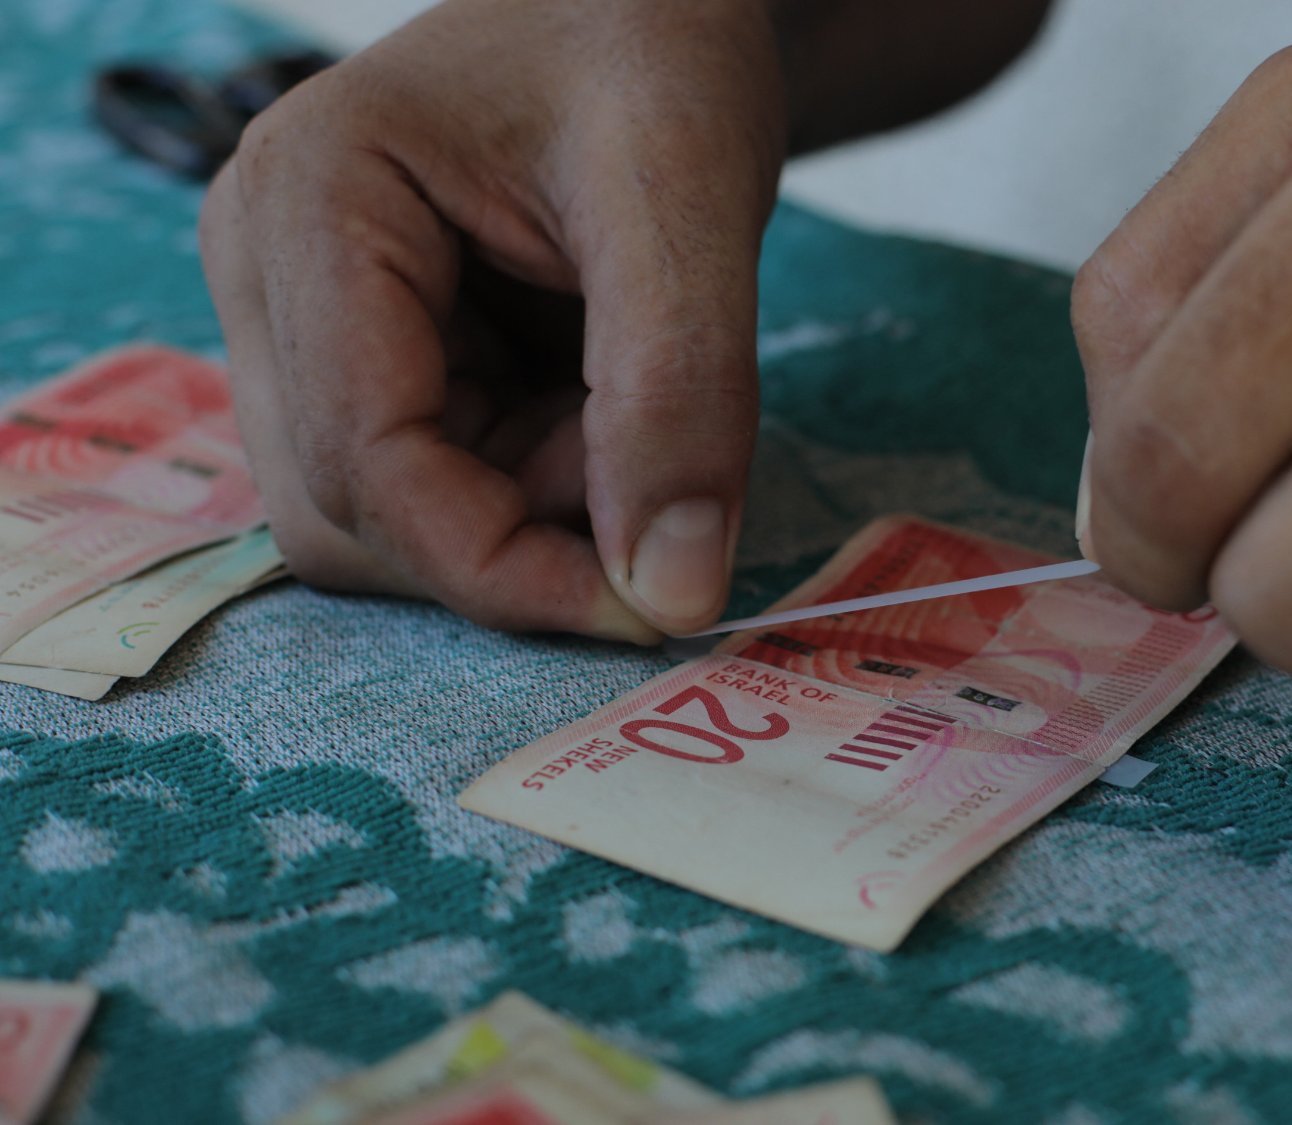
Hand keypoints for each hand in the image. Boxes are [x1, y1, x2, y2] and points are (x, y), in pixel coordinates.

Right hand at [201, 0, 786, 638]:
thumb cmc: (656, 49)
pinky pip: (435, 483)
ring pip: (395, 517)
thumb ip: (681, 391)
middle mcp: (266, 269)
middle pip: (353, 512)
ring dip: (532, 513)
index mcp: (306, 203)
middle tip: (655, 466)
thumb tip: (672, 595)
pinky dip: (535, 485)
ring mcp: (302, 318)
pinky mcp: (360, 353)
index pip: (361, 464)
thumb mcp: (691, 197)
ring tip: (630, 399)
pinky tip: (597, 403)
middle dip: (519, 534)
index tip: (651, 605)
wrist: (650, 8)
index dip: (502, 568)